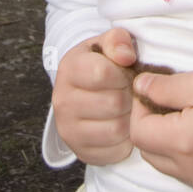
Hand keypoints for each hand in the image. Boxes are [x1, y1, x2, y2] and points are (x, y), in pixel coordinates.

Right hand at [51, 28, 137, 164]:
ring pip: (116, 129)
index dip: (124, 73)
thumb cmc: (103, 64)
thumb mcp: (108, 43)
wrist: (85, 90)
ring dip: (130, 120)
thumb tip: (126, 56)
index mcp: (69, 68)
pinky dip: (125, 141)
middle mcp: (62, 100)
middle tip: (130, 93)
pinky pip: (115, 151)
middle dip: (129, 97)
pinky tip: (122, 126)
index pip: (102, 73)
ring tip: (127, 109)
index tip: (127, 73)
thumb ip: (118, 40)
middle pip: (113, 103)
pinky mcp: (80, 151)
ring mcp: (68, 128)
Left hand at [128, 65, 192, 191]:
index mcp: (182, 145)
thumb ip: (165, 87)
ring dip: (165, 143)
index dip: (140, 109)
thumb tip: (139, 88)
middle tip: (169, 102)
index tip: (154, 92)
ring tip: (186, 118)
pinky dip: (183, 157)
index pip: (138, 132)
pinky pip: (185, 174)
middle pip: (149, 152)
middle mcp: (188, 172)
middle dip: (150, 127)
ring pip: (165, 166)